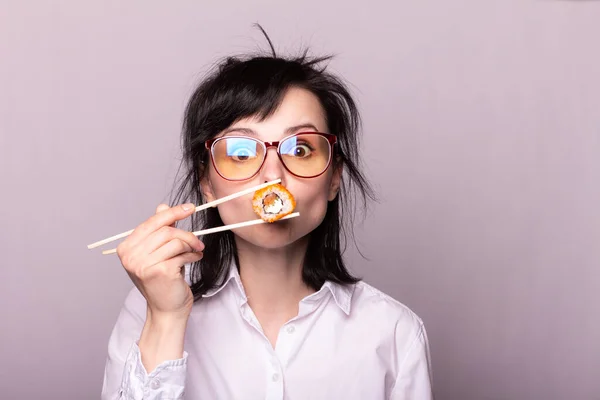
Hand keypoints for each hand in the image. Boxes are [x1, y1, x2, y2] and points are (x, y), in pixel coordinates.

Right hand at [116, 203, 203, 319]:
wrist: (167, 310)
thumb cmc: (163, 281)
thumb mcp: (158, 253)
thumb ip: (159, 230)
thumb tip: (162, 206)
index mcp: (126, 248)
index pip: (151, 222)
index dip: (172, 213)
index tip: (190, 208)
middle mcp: (130, 256)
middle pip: (165, 230)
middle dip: (186, 234)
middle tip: (198, 241)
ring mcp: (143, 264)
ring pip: (175, 241)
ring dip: (191, 245)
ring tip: (196, 251)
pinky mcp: (159, 272)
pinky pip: (182, 253)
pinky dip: (193, 254)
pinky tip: (194, 259)